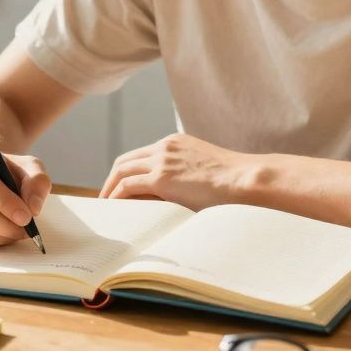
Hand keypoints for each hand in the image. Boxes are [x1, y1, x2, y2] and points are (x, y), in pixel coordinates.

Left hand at [98, 133, 255, 210]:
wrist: (244, 179)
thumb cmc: (233, 182)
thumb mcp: (203, 171)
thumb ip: (185, 177)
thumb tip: (175, 196)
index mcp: (175, 142)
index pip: (142, 155)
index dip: (128, 171)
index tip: (121, 187)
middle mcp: (165, 146)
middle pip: (126, 160)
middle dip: (112, 179)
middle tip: (106, 197)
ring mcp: (162, 160)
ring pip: (121, 170)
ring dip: (110, 188)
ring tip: (106, 205)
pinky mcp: (161, 177)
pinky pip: (128, 186)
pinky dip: (117, 196)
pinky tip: (114, 208)